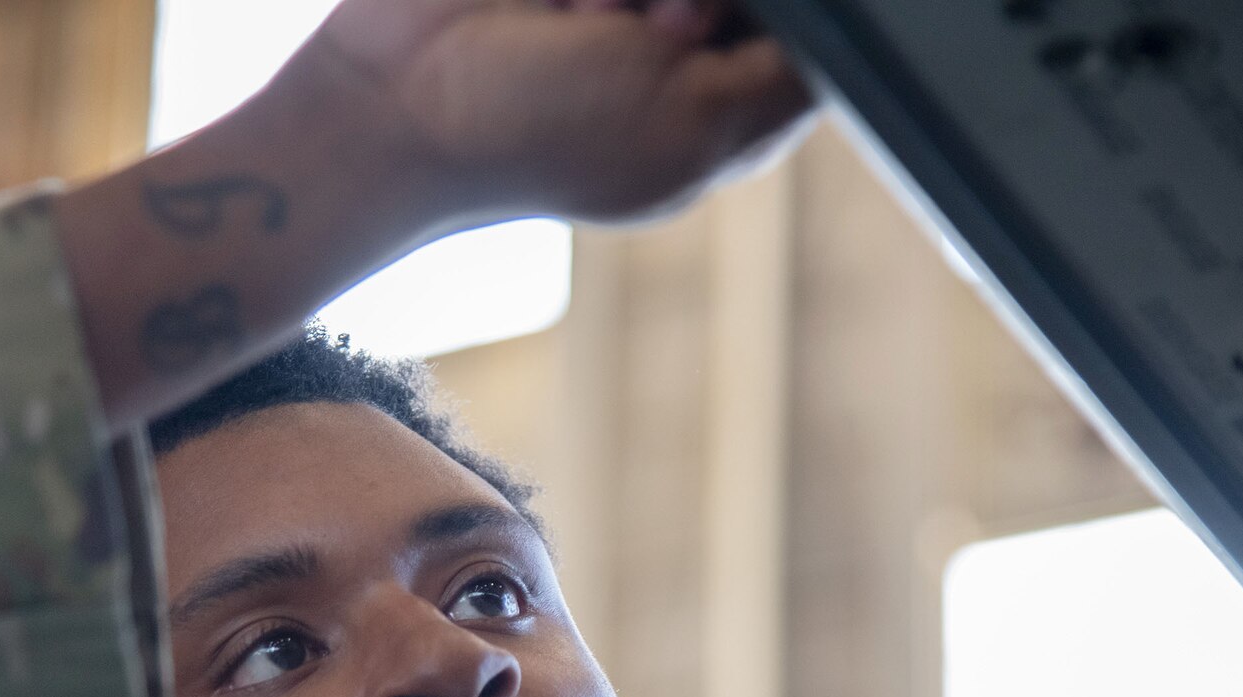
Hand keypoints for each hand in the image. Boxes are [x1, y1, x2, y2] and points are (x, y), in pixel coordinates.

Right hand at [303, 0, 814, 226]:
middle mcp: (684, 24)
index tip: (704, 34)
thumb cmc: (534, 137)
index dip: (795, 11)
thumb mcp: (691, 127)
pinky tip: (552, 1)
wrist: (396, 100)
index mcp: (729, 91)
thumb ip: (787, 77)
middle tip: (655, 29)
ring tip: (584, 16)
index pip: (817, 22)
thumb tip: (847, 34)